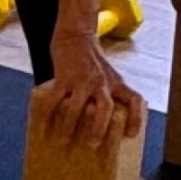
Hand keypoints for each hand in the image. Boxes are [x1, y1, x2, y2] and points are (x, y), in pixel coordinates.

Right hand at [46, 31, 146, 148]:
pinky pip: (55, 100)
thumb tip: (100, 121)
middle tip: (92, 145)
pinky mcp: (64, 77)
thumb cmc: (92, 59)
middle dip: (99, 128)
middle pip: (105, 108)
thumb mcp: (108, 74)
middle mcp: (102, 82)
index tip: (130, 135)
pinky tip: (43, 128)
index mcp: (116, 82)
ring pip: (77, 107)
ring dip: (70, 127)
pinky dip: (48, 116)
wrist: (76, 34)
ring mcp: (82, 80)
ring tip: (63, 142)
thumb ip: (108, 93)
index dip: (136, 118)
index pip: (135, 100)